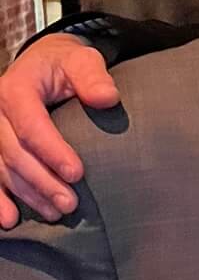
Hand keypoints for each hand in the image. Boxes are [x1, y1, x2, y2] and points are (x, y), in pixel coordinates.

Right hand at [0, 36, 120, 227]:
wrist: (42, 64)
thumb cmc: (64, 64)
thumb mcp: (81, 60)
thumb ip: (92, 76)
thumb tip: (106, 98)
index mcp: (15, 90)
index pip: (31, 125)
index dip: (52, 151)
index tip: (77, 173)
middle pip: (14, 153)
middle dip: (42, 181)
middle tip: (71, 203)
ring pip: (2, 169)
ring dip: (27, 195)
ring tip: (56, 212)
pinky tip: (10, 220)